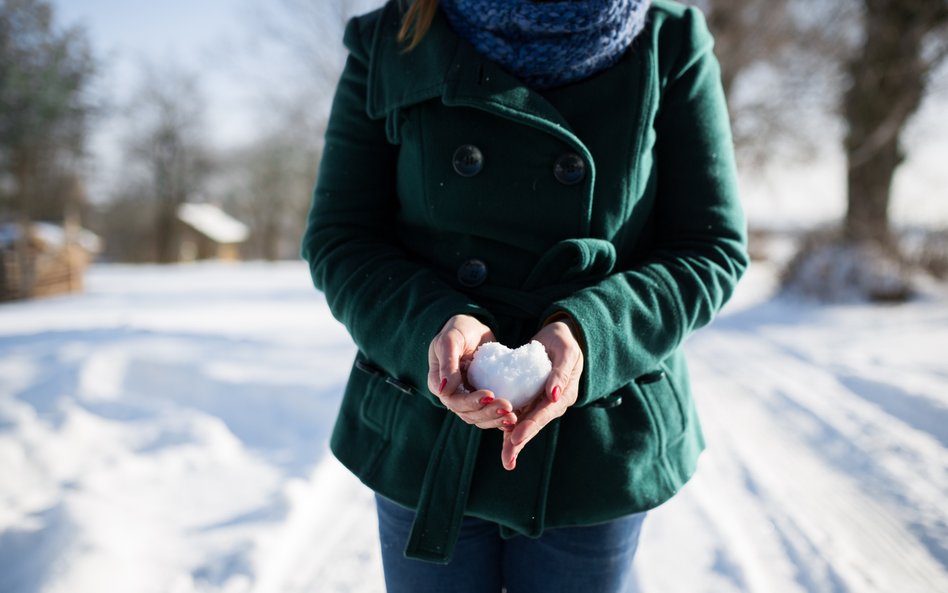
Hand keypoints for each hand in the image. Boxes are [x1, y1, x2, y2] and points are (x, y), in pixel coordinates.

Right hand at [427, 315, 517, 429]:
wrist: (473, 328)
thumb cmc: (458, 329)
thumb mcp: (451, 340)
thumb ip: (447, 362)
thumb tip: (444, 389)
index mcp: (438, 383)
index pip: (453, 400)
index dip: (471, 402)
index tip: (490, 394)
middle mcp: (452, 394)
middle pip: (467, 413)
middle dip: (487, 413)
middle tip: (507, 407)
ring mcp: (467, 397)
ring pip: (479, 417)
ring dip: (495, 419)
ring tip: (513, 417)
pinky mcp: (481, 396)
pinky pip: (489, 413)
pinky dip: (500, 418)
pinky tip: (514, 419)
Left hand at [501, 319, 583, 470]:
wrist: (559, 338)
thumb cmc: (565, 342)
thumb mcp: (566, 352)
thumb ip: (561, 372)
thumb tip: (555, 395)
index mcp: (564, 395)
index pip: (546, 412)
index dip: (531, 425)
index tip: (516, 437)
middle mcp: (552, 404)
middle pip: (535, 424)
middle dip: (521, 441)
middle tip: (508, 458)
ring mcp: (540, 403)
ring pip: (525, 423)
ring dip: (514, 441)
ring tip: (506, 460)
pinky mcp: (529, 399)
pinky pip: (518, 414)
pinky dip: (508, 425)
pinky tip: (499, 440)